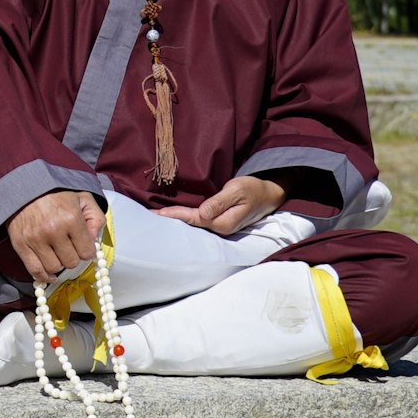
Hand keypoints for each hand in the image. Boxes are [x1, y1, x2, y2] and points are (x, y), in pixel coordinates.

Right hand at [6, 190, 104, 283]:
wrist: (23, 188)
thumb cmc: (56, 195)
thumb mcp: (83, 198)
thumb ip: (96, 218)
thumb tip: (94, 241)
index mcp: (72, 219)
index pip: (87, 252)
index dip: (86, 250)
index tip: (81, 245)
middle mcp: (54, 231)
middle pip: (71, 262)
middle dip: (73, 257)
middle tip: (68, 247)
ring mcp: (36, 239)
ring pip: (54, 268)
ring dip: (58, 264)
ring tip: (57, 253)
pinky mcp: (21, 245)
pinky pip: (35, 271)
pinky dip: (44, 276)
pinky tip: (50, 273)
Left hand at [160, 176, 286, 235]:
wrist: (269, 193)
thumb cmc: (253, 189)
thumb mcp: (236, 191)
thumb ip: (218, 202)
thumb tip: (202, 213)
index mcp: (223, 223)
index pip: (194, 219)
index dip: (175, 215)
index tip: (158, 213)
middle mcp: (220, 229)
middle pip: (190, 225)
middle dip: (170, 221)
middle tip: (148, 217)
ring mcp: (220, 227)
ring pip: (193, 224)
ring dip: (176, 220)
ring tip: (156, 217)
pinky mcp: (219, 222)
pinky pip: (198, 220)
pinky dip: (185, 217)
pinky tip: (174, 216)